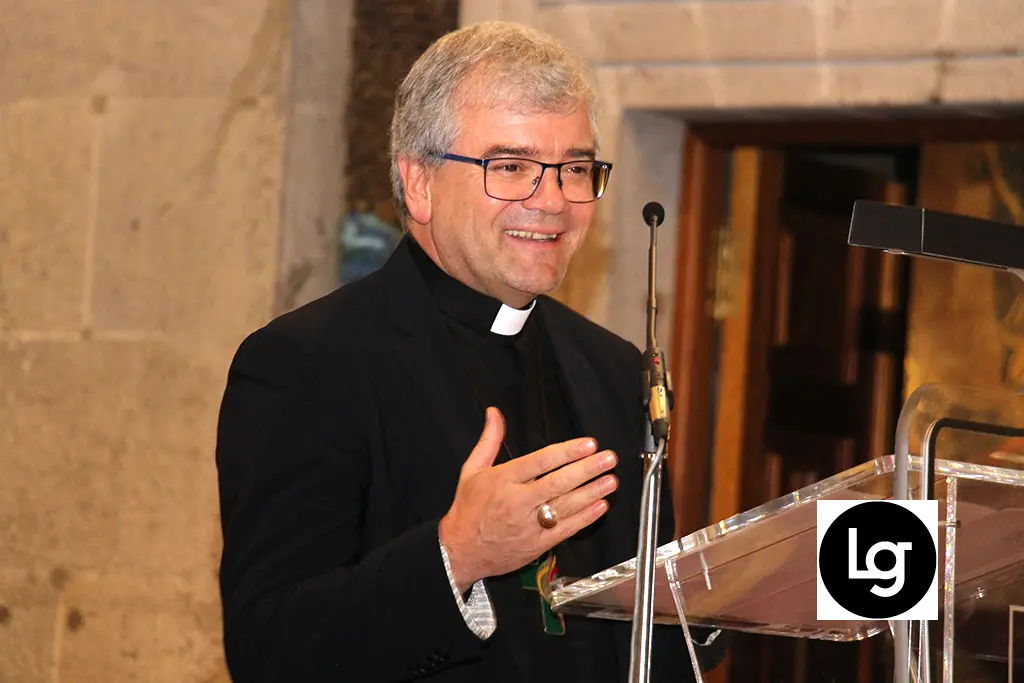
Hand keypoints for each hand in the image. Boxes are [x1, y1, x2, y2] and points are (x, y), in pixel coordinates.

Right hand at [438, 407, 618, 591]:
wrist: (460, 551)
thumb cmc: (468, 509)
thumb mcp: (472, 470)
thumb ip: (489, 440)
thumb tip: (495, 414)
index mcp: (503, 480)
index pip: (540, 462)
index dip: (567, 452)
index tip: (588, 444)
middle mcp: (517, 502)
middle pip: (558, 483)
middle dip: (587, 469)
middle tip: (608, 459)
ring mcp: (528, 525)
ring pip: (566, 506)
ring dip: (592, 492)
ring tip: (611, 480)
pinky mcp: (537, 545)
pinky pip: (566, 529)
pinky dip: (585, 518)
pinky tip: (600, 506)